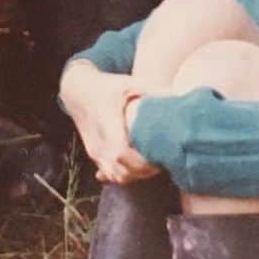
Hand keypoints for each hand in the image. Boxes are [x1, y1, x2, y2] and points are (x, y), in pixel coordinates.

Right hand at [60, 62, 158, 183]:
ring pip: (116, 175)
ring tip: (153, 164)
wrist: (78, 90)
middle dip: (144, 171)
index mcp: (107, 123)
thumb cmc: (108, 85)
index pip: (122, 153)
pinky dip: (125, 175)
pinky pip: (110, 174)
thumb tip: (180, 96)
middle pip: (121, 170)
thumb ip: (154, 90)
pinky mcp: (95, 154)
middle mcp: (99, 141)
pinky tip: (137, 168)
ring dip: (136, 174)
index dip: (141, 161)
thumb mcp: (130, 83)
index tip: (160, 156)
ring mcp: (95, 151)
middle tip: (164, 161)